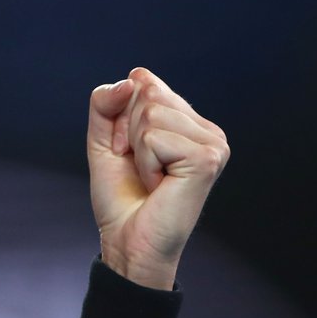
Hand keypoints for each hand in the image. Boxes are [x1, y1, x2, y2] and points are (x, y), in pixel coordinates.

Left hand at [86, 67, 229, 288]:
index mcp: (188, 119)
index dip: (120, 116)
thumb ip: (106, 101)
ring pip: (149, 113)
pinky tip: (159, 185)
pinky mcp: (207, 159)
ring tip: (152, 177)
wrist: (127, 240)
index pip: (143, 80)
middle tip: (139, 166)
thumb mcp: (103, 138)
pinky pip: (153, 137)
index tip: (128, 150)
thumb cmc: (120, 195)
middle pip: (147, 93)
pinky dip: (145, 163)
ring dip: (136, 150)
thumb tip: (134, 77)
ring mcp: (213, 143)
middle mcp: (207, 129)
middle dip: (126, 131)